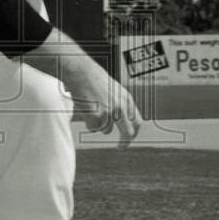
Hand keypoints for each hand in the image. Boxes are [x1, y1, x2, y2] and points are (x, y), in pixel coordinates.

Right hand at [22, 28, 142, 150]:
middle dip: (124, 142)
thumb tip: (124, 124)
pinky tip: (85, 109)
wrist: (80, 72)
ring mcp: (110, 113)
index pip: (137, 122)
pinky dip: (88, 122)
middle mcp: (121, 107)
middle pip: (128, 133)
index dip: (134, 133)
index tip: (129, 140)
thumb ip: (121, 105)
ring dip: (98, 124)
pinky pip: (93, 128)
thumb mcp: (114, 90)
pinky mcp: (98, 116)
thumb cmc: (93, 79)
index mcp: (127, 99)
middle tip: (120, 148)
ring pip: (106, 130)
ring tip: (91, 108)